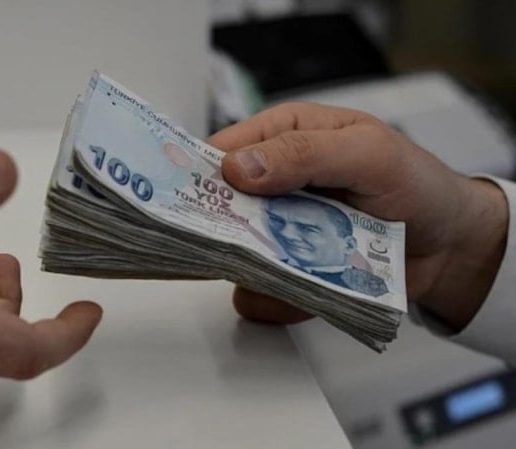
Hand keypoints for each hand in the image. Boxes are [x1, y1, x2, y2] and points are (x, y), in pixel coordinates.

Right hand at [209, 103, 507, 330]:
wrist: (448, 246)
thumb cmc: (415, 185)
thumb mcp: (368, 154)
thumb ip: (305, 154)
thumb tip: (239, 168)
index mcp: (281, 137)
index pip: (218, 152)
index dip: (197, 175)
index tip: (181, 200)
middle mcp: (270, 184)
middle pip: (215, 209)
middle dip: (224, 231)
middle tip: (247, 244)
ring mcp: (275, 230)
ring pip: (231, 257)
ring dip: (256, 270)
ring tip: (301, 266)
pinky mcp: (285, 271)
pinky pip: (258, 293)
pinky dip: (278, 299)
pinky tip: (314, 287)